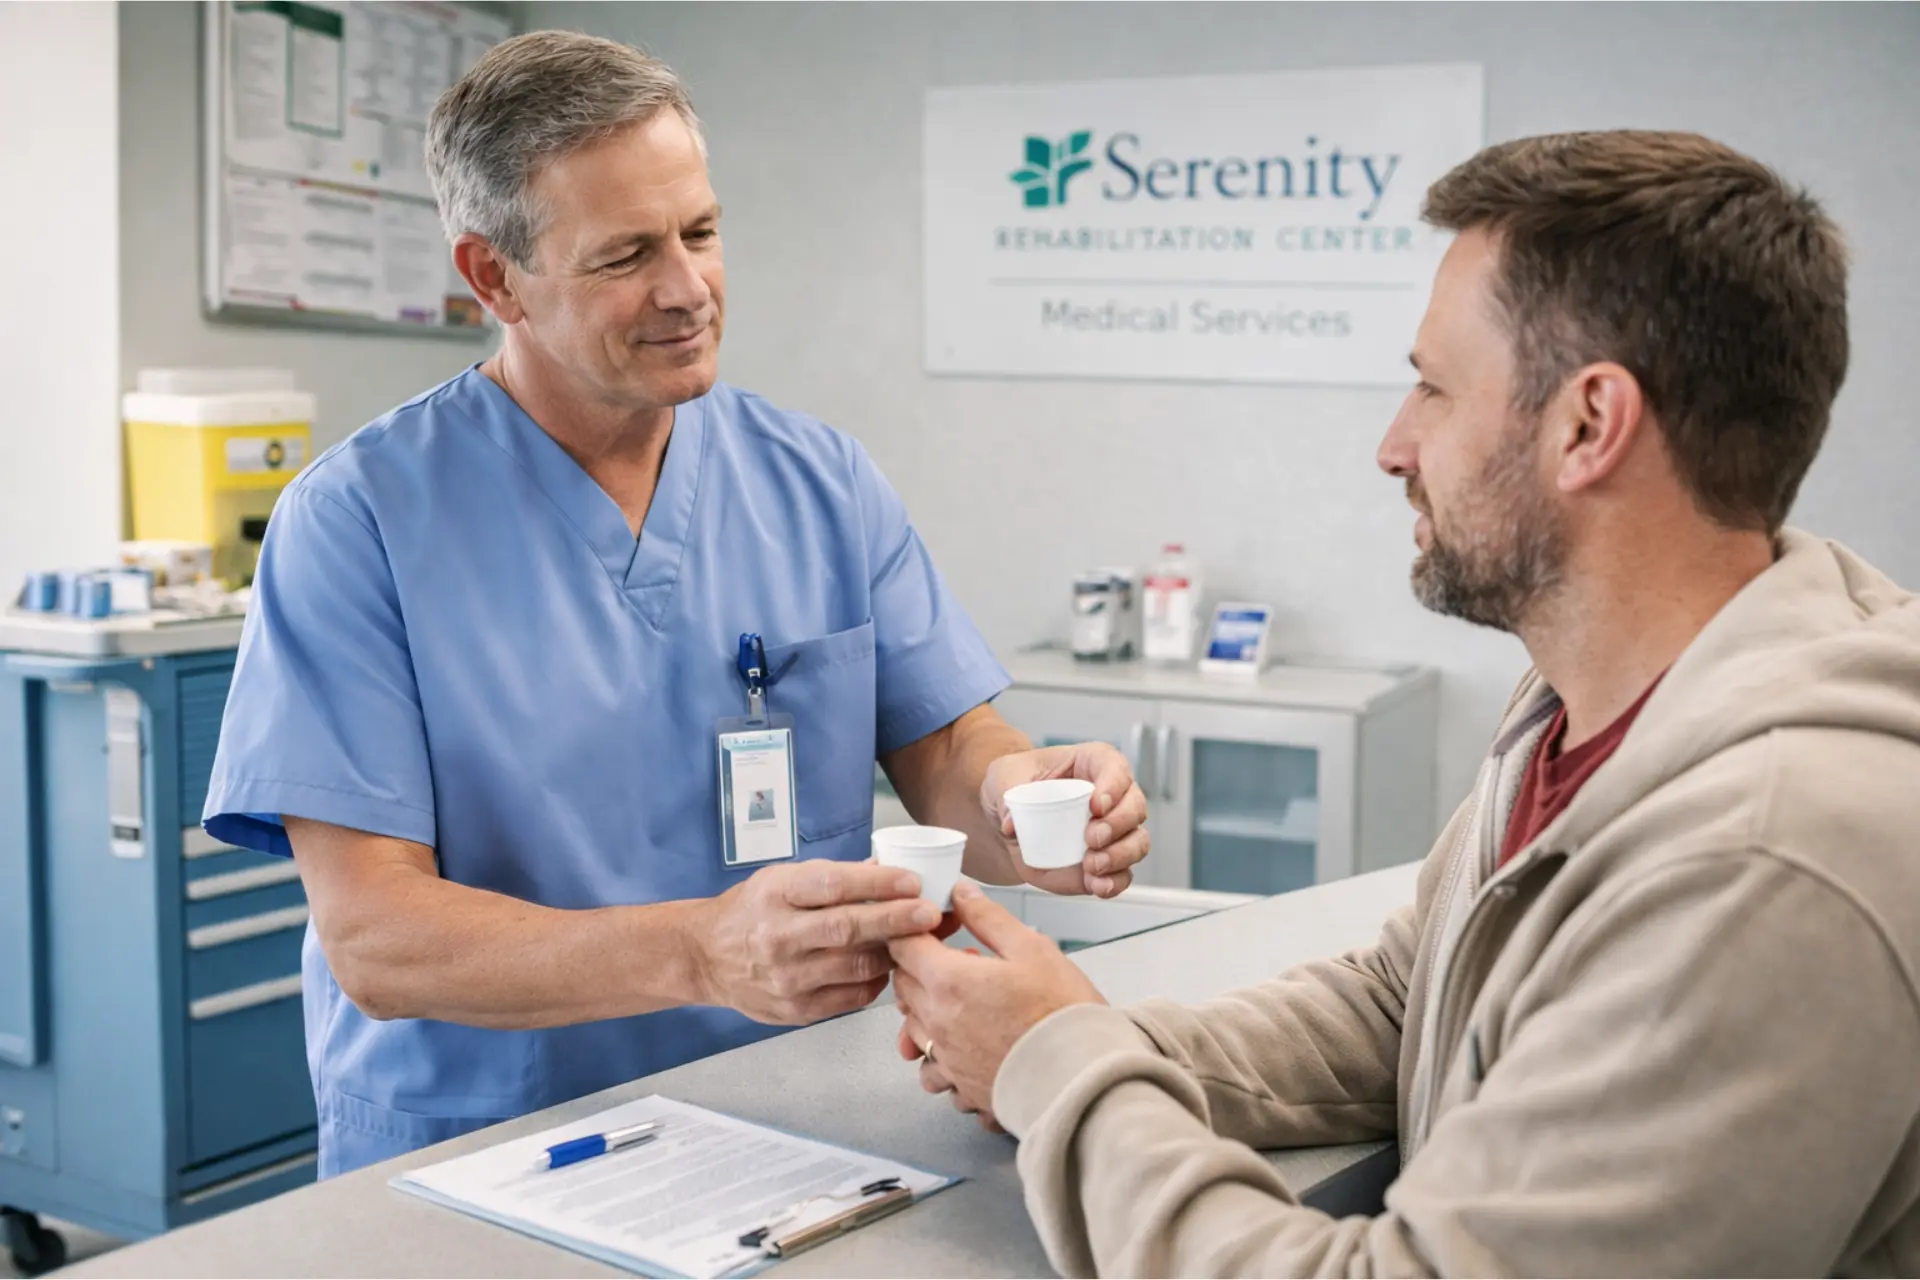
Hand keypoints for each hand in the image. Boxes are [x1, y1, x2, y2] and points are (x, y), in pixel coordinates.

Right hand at [695, 861, 940, 1024]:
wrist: (706, 957)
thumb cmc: (751, 911)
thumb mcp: (782, 879)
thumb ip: (832, 877)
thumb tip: (889, 869)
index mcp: (776, 895)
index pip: (832, 887)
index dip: (876, 884)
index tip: (912, 881)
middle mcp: (779, 937)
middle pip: (848, 929)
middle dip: (897, 920)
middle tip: (932, 913)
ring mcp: (788, 978)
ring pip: (857, 966)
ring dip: (894, 952)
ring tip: (918, 940)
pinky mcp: (797, 1010)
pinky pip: (853, 996)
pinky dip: (877, 980)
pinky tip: (887, 966)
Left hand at [889, 881, 1105, 1116]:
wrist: (1083, 1077)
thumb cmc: (1063, 1012)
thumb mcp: (1032, 948)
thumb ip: (989, 918)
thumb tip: (962, 893)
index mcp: (949, 981)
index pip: (902, 946)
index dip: (915, 929)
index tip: (936, 927)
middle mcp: (937, 1022)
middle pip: (902, 984)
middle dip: (919, 965)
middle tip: (957, 960)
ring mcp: (946, 1059)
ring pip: (911, 1027)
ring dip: (926, 1009)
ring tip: (965, 1003)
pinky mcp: (961, 1087)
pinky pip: (932, 1070)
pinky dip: (940, 1057)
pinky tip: (967, 1046)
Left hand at [982, 741, 1148, 896]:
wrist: (1012, 822)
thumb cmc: (1016, 785)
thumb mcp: (1004, 776)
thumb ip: (1008, 793)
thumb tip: (1012, 825)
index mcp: (1092, 764)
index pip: (1115, 767)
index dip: (1114, 785)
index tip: (1096, 805)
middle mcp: (1112, 797)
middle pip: (1135, 806)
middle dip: (1119, 824)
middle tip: (1091, 838)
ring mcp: (1113, 833)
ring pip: (1137, 842)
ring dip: (1120, 855)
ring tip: (1092, 865)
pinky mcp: (1105, 863)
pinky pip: (1123, 875)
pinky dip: (1115, 883)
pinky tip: (1098, 885)